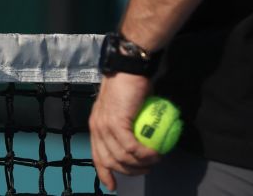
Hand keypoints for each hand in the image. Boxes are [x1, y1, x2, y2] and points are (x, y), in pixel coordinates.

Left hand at [89, 72, 160, 191]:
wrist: (129, 68)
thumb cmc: (130, 85)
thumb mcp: (124, 109)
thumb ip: (125, 125)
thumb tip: (138, 142)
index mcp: (96, 126)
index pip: (97, 156)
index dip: (105, 174)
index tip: (113, 187)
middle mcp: (97, 127)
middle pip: (110, 162)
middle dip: (131, 172)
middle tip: (148, 167)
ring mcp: (104, 126)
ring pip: (122, 158)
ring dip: (141, 165)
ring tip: (156, 160)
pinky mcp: (116, 123)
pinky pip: (132, 148)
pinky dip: (146, 155)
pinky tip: (157, 154)